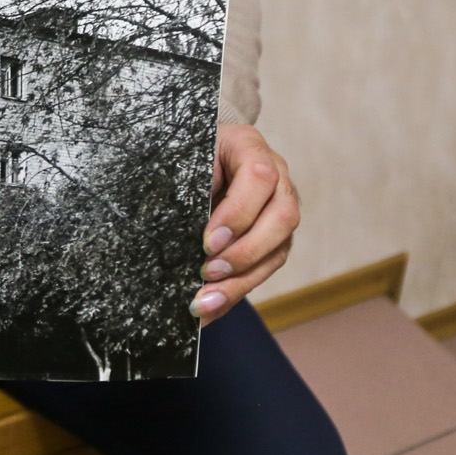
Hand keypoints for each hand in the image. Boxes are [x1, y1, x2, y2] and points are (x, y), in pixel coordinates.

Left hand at [192, 123, 297, 324]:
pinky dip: (236, 291)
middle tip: (208, 272)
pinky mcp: (273, 239)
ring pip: (278, 250)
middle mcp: (276, 178)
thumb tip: (172, 226)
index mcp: (249, 146)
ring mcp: (279, 209)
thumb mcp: (181, 157)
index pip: (259, 176)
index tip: (208, 240)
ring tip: (205, 301)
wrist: (194, 157)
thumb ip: (182, 183)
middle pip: (283, 217)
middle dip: (245, 251)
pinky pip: (264, 270)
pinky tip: (210, 308)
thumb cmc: (184, 154)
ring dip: (241, 280)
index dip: (238, 212)